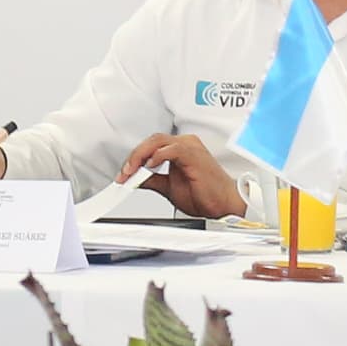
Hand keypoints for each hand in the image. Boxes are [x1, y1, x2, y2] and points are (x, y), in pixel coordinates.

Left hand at [121, 133, 244, 219]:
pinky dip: (158, 156)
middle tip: (124, 173)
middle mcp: (184, 144)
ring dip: (141, 155)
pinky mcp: (194, 154)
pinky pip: (172, 149)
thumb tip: (135, 179)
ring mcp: (190, 147)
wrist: (223, 204)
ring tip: (132, 170)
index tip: (123, 174)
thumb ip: (152, 180)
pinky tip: (149, 166)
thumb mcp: (169, 188)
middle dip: (134, 156)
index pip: (151, 146)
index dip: (134, 158)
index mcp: (179, 149)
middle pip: (152, 140)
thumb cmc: (204, 195)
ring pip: (158, 141)